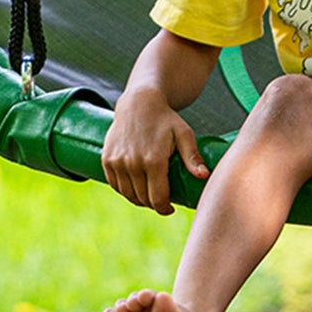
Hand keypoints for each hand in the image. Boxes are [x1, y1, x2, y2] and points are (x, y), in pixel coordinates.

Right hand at [102, 88, 208, 215]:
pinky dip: (124, 190)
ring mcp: (117, 162)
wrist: (139, 102)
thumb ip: (193, 157)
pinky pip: (115, 185)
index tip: (170, 208)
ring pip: (128, 194)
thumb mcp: (184, 134)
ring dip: (139, 199)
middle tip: (161, 199)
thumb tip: (204, 176)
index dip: (165, 209)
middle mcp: (133, 163)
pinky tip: (134, 187)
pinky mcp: (107, 159)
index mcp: (154, 161)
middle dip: (154, 204)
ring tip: (149, 195)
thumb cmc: (166, 119)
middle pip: (143, 199)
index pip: (158, 199)